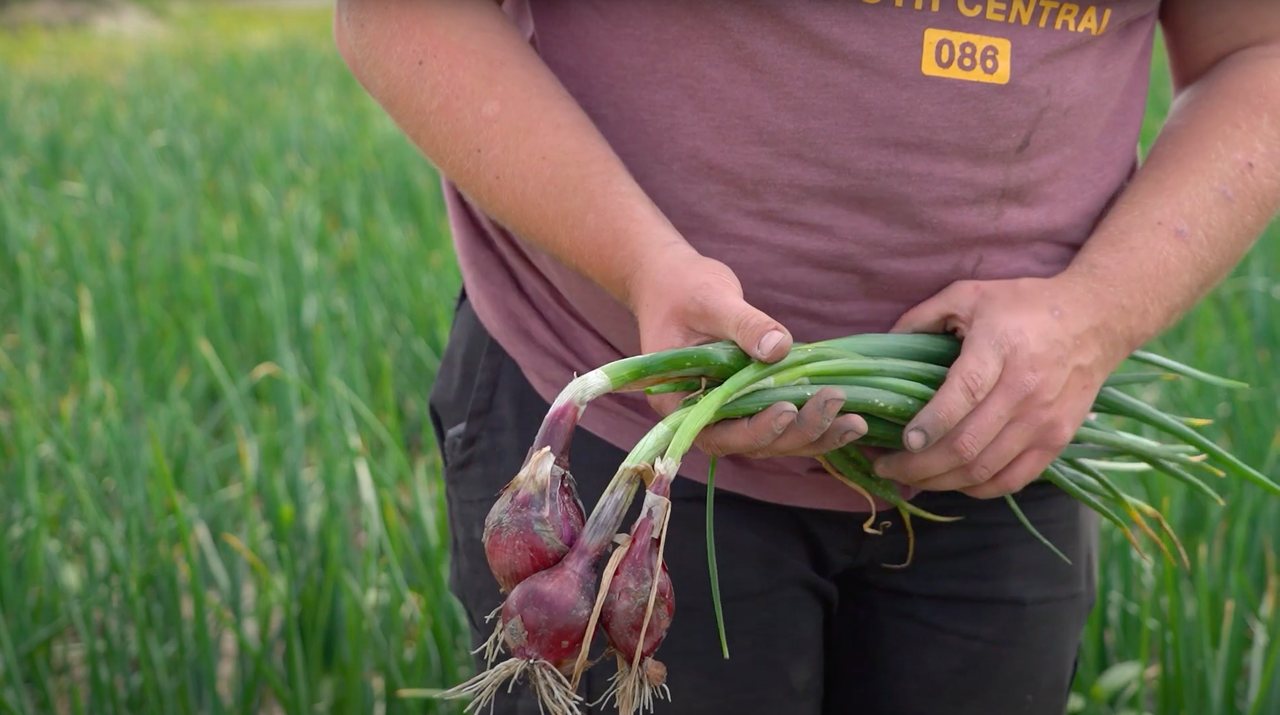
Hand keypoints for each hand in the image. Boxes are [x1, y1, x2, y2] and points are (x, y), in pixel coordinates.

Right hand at [627, 247, 867, 458]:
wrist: (672, 282)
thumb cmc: (683, 289)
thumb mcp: (712, 300)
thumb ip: (744, 325)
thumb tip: (779, 348)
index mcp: (680, 401)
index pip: (718, 433)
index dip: (755, 430)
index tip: (788, 410)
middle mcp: (705, 416)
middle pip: (753, 444)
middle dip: (797, 432)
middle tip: (836, 404)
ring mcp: (730, 411)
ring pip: (773, 439)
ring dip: (814, 434)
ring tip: (856, 423)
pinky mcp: (751, 399)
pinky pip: (782, 419)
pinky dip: (812, 419)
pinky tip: (848, 414)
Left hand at [871, 276, 1130, 498]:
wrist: (1095, 320)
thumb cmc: (1024, 305)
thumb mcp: (968, 295)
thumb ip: (922, 317)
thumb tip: (882, 347)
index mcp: (1000, 348)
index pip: (963, 395)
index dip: (930, 424)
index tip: (901, 440)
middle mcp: (1025, 390)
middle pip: (967, 444)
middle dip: (918, 465)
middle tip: (886, 467)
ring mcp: (1044, 421)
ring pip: (984, 470)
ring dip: (940, 482)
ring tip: (908, 478)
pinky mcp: (1057, 441)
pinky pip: (1011, 480)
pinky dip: (975, 489)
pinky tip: (950, 481)